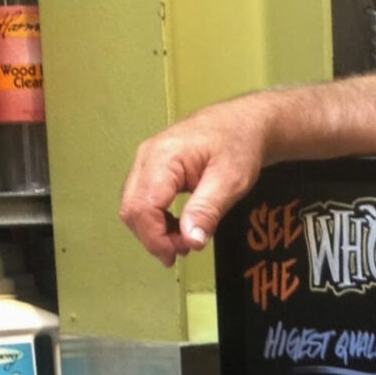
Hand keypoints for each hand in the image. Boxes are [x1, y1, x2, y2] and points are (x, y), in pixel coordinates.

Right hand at [119, 98, 268, 265]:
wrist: (243, 123)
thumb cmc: (239, 142)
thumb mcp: (231, 180)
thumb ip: (208, 210)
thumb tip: (190, 240)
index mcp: (164, 156)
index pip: (143, 207)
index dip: (156, 237)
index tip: (179, 252)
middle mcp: (148, 156)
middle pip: (132, 209)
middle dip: (153, 237)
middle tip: (182, 250)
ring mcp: (147, 161)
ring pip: (134, 206)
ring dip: (154, 230)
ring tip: (184, 240)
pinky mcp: (152, 168)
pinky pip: (142, 200)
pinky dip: (156, 219)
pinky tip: (177, 227)